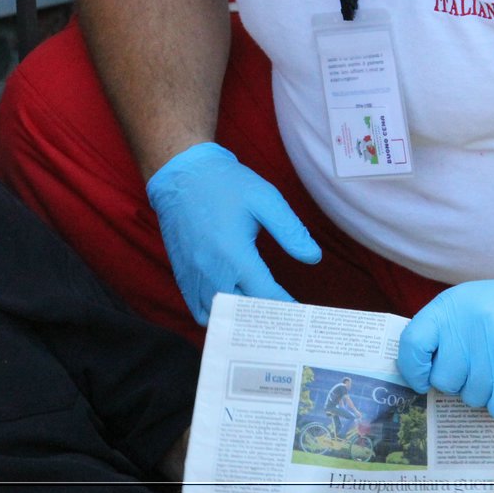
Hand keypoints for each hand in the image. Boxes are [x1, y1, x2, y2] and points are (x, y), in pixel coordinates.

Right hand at [145, 142, 320, 323]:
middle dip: (265, 317)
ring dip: (240, 319)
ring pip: (219, 317)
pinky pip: (199, 311)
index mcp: (235, 255)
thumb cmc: (225, 184)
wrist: (181, 174)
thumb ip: (290, 230)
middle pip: (243, 313)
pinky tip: (232, 306)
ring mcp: (193, 277)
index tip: (300, 314)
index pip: (266, 296)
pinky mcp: (182, 276)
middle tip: (283, 315)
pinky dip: (217, 315)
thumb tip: (313, 257)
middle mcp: (211, 272)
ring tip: (259, 313)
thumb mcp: (264, 198)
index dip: (286, 308)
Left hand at [397, 260, 493, 419]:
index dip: (412, 370)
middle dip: (459, 384)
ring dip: (487, 392)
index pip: (412, 345)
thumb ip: (442, 334)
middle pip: (444, 382)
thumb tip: (418, 376)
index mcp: (451, 307)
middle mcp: (471, 325)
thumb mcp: (467, 306)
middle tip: (480, 368)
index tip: (423, 380)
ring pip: (473, 399)